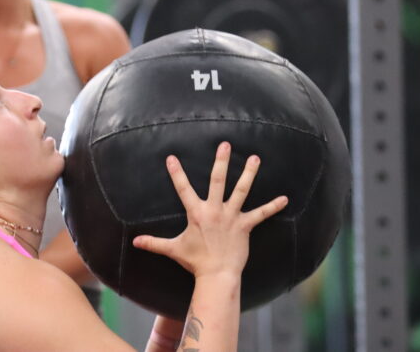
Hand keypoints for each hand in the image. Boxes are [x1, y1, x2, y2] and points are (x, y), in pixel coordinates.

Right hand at [132, 142, 287, 280]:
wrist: (217, 276)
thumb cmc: (195, 262)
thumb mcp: (173, 249)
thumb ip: (153, 243)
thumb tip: (134, 241)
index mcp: (197, 213)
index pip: (183, 189)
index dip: (176, 173)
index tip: (172, 157)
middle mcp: (214, 210)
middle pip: (218, 181)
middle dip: (221, 161)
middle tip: (225, 144)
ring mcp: (231, 217)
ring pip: (242, 190)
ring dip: (249, 174)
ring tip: (255, 158)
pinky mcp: (245, 226)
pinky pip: (261, 214)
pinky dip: (273, 207)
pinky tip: (285, 198)